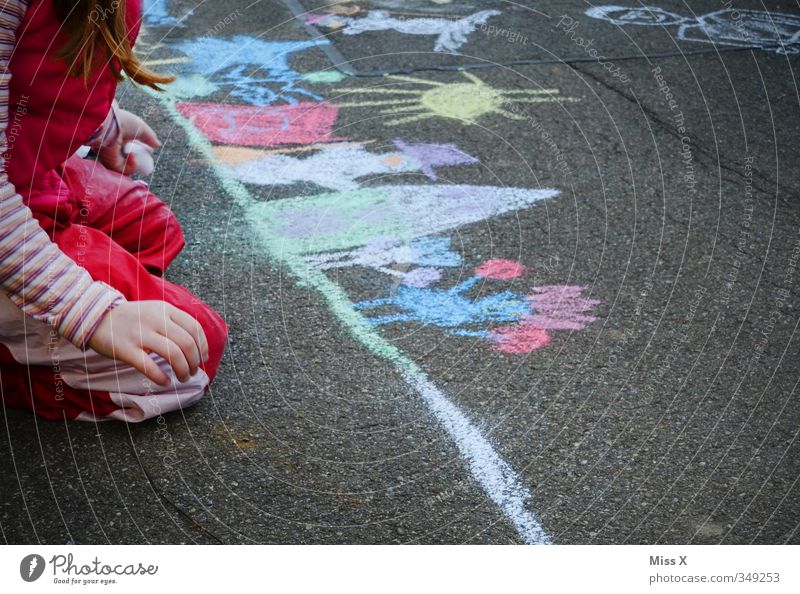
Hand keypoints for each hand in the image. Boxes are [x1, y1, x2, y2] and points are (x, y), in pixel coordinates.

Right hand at [88, 301, 208, 385]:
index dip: (202, 346)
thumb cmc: (132, 318)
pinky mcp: (125, 349)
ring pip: (173, 354)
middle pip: (186, 343)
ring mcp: (140, 334)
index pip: (194, 328)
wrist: (96, 316)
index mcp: (165, 309)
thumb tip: (198, 348)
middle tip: (193, 372)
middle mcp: (155, 320)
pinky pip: (149, 366)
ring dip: (183, 370)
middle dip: (194, 362)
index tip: (203, 359)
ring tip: (182, 378)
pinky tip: (165, 382)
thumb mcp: (155, 311)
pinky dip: (161, 377)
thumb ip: (175, 323)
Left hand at [96, 107, 160, 175]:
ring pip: (129, 167)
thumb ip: (150, 137)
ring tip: (137, 155)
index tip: (150, 150)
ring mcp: (113, 157)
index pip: (133, 146)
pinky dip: (132, 166)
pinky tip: (132, 156)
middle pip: (131, 158)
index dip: (142, 149)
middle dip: (141, 159)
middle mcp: (116, 147)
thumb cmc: (123, 122)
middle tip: (147, 158)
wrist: (109, 126)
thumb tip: (157, 145)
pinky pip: (125, 171)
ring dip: (137, 163)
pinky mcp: (111, 164)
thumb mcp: (141, 128)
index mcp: (121, 136)